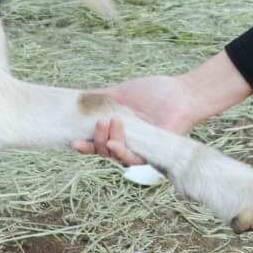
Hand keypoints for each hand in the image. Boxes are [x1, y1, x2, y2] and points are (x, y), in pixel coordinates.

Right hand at [71, 74, 199, 166]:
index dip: (83, 145)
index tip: (72, 141)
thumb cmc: (154, 92)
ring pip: (114, 154)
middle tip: (98, 123)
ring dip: (107, 140)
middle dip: (94, 140)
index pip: (95, 142)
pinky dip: (120, 152)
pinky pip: (131, 159)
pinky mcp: (150, 155)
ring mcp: (137, 150)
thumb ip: (99, 98)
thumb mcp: (120, 93)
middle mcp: (125, 142)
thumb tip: (76, 98)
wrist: (181, 95)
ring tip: (110, 121)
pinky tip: (114, 142)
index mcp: (116, 130)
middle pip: (102, 151)